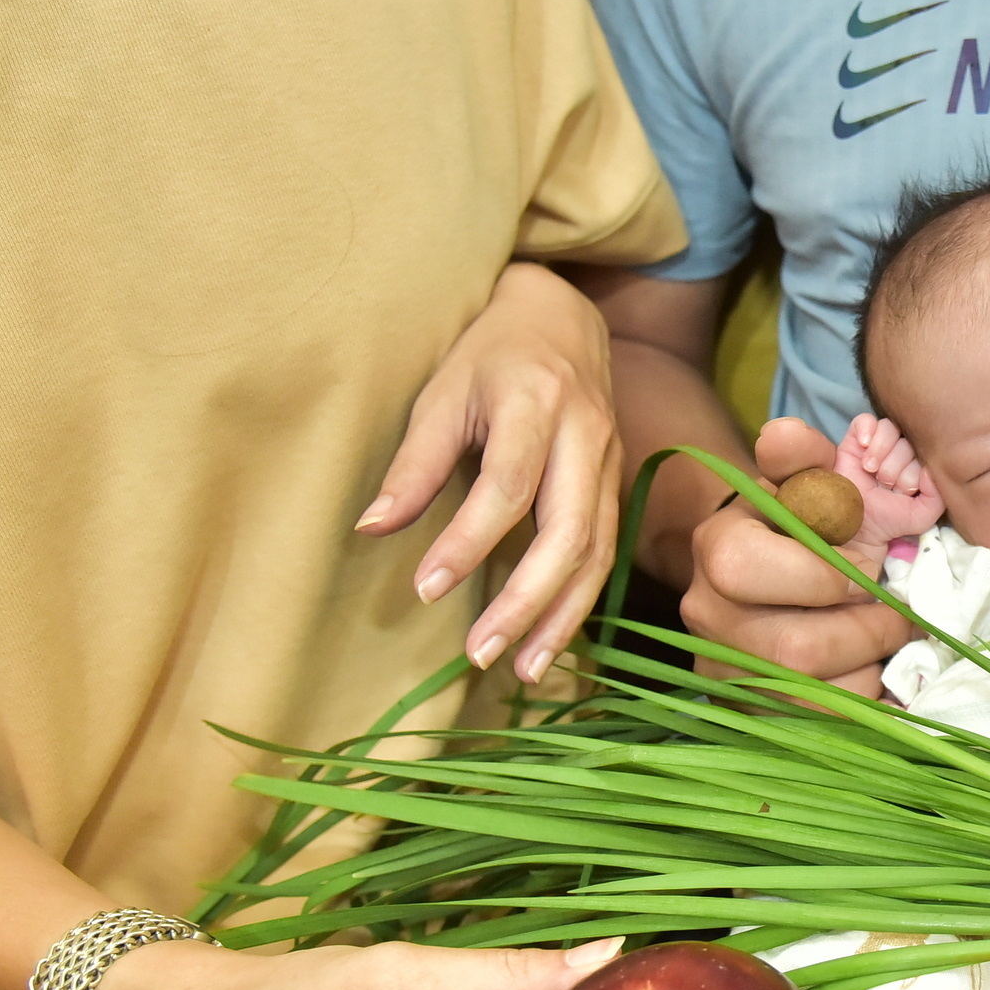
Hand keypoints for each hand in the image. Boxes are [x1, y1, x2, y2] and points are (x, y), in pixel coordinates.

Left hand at [354, 261, 619, 685]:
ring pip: (598, 552)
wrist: (563, 317)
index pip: (507, 485)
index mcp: (536, 402)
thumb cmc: (488, 353)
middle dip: (526, 601)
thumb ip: (414, 462)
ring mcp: (611, 462)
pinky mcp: (617, 485)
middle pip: (568, 532)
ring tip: (525, 672)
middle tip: (481, 654)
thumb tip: (372, 530)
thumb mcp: (441, 391)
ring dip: (562, 617)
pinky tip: (550, 641)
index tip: (426, 589)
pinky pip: (606, 552)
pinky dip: (579, 602)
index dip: (469, 541)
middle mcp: (586, 435)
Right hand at [683, 417, 912, 698]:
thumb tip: (786, 435)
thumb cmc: (801, 528)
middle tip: (899, 615)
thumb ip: (804, 457)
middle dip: (867, 631)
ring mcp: (723, 672)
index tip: (867, 566)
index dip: (829, 576)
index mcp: (718, 548)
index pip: (754, 570)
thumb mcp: (805, 485)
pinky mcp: (749, 714)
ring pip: (811, 694)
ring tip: (885, 641)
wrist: (766, 580)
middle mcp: (707, 615)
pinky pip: (820, 723)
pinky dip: (860, 697)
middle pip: (795, 649)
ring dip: (868, 667)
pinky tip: (867, 671)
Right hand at [832, 413, 945, 553]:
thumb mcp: (921, 516)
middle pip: (906, 439)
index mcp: (918, 465)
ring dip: (881, 451)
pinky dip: (866, 430)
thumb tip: (930, 469)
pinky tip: (864, 447)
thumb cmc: (889, 521)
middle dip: (896, 465)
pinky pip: (865, 420)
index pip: (924, 450)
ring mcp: (877, 444)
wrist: (857, 528)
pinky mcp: (854, 440)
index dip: (914, 470)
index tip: (903, 491)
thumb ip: (936, 496)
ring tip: (871, 470)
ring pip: (888, 428)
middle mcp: (899, 451)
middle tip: (885, 485)